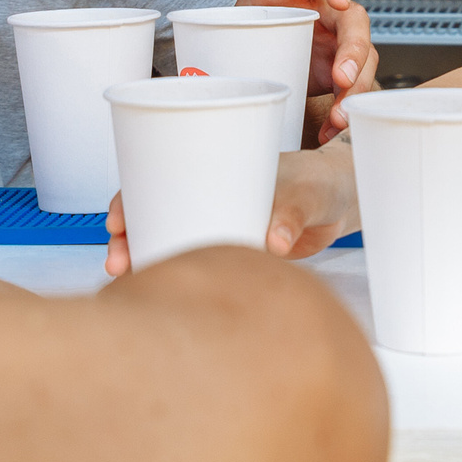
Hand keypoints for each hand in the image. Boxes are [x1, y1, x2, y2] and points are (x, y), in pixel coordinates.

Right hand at [105, 144, 358, 276]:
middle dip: (127, 238)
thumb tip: (274, 240)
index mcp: (216, 168)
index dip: (129, 198)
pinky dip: (179, 275)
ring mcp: (220, 223)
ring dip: (147, 260)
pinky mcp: (234, 251)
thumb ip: (292, 213)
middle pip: (152, 213)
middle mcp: (211, 195)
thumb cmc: (322, 182)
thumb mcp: (307, 191)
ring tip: (131, 282)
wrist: (344, 201)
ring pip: (171, 240)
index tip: (116, 221)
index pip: (158, 178)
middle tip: (118, 264)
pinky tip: (165, 293)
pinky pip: (197, 261)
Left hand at [239, 0, 378, 137]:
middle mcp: (328, 10)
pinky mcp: (338, 69)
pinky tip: (330, 128)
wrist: (251, 44)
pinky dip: (343, 109)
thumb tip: (200, 65)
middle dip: (354, 51)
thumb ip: (231, 28)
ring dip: (355, 88)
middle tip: (343, 79)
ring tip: (339, 117)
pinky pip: (351, 87)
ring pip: (363, 58)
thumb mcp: (236, 15)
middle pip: (354, 22)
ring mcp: (338, 40)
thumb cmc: (246, 23)